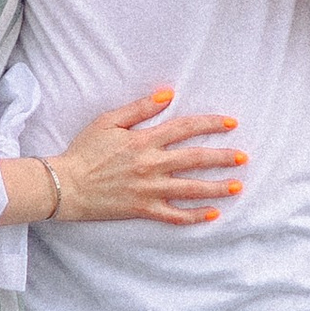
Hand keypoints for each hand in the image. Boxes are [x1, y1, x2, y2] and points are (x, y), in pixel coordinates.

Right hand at [44, 89, 244, 228]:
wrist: (66, 185)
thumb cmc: (85, 151)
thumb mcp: (109, 121)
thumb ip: (140, 108)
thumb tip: (168, 94)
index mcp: (144, 140)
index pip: (185, 128)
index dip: (210, 124)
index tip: (231, 123)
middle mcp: (151, 164)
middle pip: (195, 159)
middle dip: (222, 157)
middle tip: (243, 157)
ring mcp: (149, 189)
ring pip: (191, 189)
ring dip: (217, 187)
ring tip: (237, 186)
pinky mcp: (144, 209)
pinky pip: (175, 215)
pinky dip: (195, 216)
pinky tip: (214, 213)